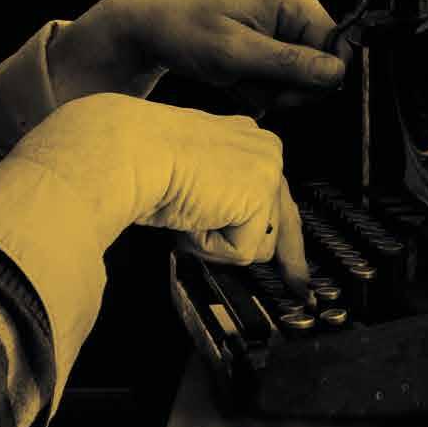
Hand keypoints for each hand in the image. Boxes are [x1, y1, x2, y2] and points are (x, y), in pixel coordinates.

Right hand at [5, 94, 308, 281]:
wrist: (126, 150)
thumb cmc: (136, 158)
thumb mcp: (186, 176)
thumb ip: (215, 194)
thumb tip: (223, 225)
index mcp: (242, 138)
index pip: (272, 191)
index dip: (278, 228)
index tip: (288, 255)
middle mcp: (262, 147)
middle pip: (285, 218)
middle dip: (290, 258)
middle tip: (301, 288)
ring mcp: (266, 170)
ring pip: (258, 240)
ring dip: (219, 243)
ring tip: (187, 218)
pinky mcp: (258, 198)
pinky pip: (241, 252)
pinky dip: (209, 246)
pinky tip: (190, 219)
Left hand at [64, 0, 347, 118]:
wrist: (146, 25)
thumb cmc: (181, 28)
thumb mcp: (233, 52)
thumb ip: (287, 64)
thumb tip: (336, 74)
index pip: (337, 48)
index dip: (316, 79)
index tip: (281, 92)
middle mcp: (292, 7)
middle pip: (320, 67)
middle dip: (286, 88)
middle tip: (247, 83)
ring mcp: (280, 26)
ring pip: (299, 80)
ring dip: (267, 90)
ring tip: (232, 77)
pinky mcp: (268, 44)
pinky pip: (279, 79)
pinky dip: (256, 87)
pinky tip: (231, 78)